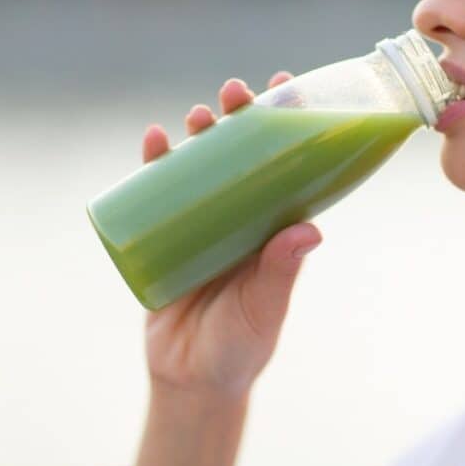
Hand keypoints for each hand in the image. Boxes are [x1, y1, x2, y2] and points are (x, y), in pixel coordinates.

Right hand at [139, 72, 323, 397]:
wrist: (190, 378)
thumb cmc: (240, 345)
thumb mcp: (263, 308)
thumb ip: (280, 273)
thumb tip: (310, 231)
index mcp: (272, 227)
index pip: (285, 166)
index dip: (286, 126)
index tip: (286, 87)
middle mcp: (240, 216)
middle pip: (241, 155)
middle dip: (238, 119)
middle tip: (235, 93)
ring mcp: (202, 223)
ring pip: (201, 166)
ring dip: (199, 134)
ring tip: (198, 114)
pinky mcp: (164, 235)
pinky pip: (157, 192)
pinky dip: (154, 163)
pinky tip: (155, 140)